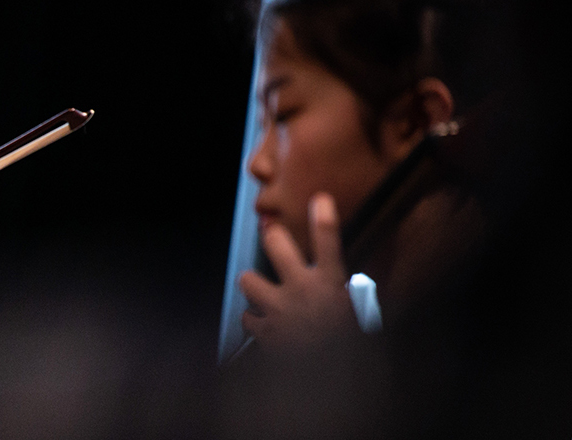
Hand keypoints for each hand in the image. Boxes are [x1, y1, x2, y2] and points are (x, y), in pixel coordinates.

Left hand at [240, 193, 359, 353]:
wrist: (332, 385)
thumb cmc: (352, 347)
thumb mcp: (364, 315)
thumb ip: (362, 293)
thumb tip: (366, 279)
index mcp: (332, 285)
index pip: (329, 240)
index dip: (324, 216)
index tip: (320, 198)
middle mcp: (302, 291)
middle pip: (276, 244)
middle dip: (272, 235)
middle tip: (271, 233)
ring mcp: (279, 310)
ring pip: (248, 279)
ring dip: (254, 284)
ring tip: (262, 289)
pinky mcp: (264, 332)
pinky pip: (246, 317)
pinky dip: (253, 320)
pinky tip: (263, 323)